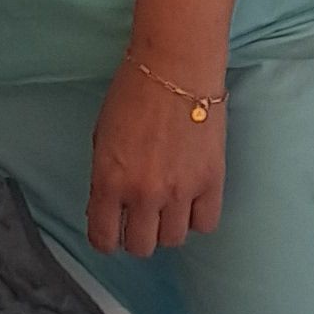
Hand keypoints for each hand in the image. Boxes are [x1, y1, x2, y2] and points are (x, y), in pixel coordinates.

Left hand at [87, 55, 227, 261]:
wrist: (176, 66)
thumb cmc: (133, 93)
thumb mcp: (102, 138)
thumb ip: (104, 178)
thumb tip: (108, 209)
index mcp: (109, 181)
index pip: (103, 239)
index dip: (106, 240)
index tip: (111, 233)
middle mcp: (143, 193)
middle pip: (141, 247)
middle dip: (137, 236)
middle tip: (140, 219)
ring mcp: (180, 191)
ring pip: (173, 241)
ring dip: (167, 228)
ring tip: (167, 208)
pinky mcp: (211, 182)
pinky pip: (206, 224)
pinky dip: (197, 218)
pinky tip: (191, 201)